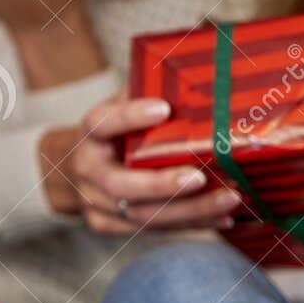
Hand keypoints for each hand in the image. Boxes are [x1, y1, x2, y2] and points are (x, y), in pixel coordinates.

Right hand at [40, 95, 241, 232]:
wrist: (74, 168)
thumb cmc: (112, 133)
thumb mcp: (120, 107)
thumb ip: (145, 93)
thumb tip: (196, 72)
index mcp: (89, 134)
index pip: (103, 123)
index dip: (130, 117)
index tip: (163, 108)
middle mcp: (87, 170)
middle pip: (119, 185)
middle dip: (160, 185)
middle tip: (198, 178)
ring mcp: (94, 203)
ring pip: (141, 215)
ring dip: (188, 211)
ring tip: (230, 199)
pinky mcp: (107, 225)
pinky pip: (151, 230)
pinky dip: (190, 225)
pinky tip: (222, 217)